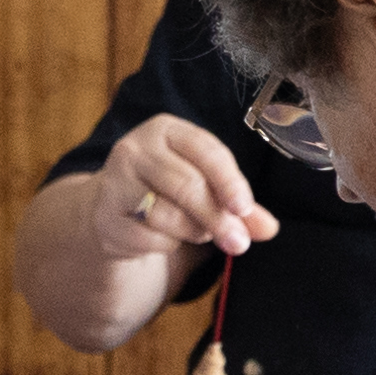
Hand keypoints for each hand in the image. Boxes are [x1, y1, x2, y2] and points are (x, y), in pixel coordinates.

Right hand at [92, 115, 278, 263]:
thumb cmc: (167, 189)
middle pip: (186, 185)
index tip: (244, 208)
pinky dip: (168, 244)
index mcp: (165, 129)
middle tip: (238, 242)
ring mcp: (115, 182)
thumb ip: (238, 205)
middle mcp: (135, 149)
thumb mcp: (204, 185)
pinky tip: (169, 238)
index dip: (228, 181)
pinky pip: (149, 237)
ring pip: (167, 214)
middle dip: (217, 217)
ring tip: (201, 233)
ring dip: (194, 231)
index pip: (204, 150)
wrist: (112, 207)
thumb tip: (269, 229)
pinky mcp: (106, 216)